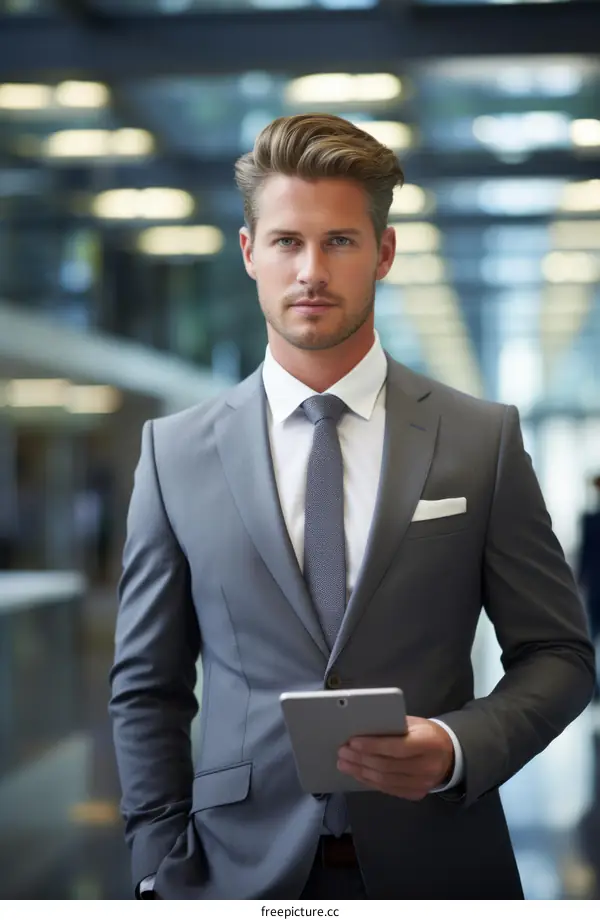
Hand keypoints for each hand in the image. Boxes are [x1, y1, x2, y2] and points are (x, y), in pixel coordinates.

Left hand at [337, 716, 454, 800]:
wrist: (449, 755)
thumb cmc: (426, 734)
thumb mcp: (415, 723)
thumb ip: (393, 725)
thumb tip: (363, 728)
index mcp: (428, 743)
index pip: (397, 747)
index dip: (373, 746)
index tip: (352, 742)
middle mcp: (427, 766)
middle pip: (387, 766)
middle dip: (361, 759)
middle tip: (342, 752)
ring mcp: (422, 783)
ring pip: (385, 781)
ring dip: (360, 772)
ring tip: (344, 764)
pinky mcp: (416, 794)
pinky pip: (388, 789)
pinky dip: (369, 781)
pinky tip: (358, 773)